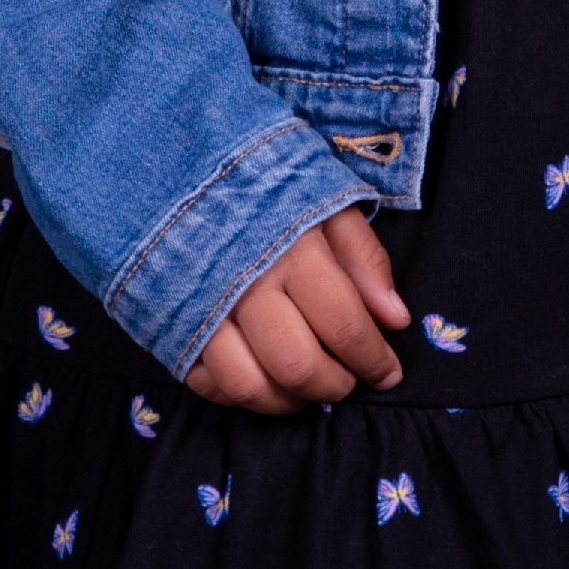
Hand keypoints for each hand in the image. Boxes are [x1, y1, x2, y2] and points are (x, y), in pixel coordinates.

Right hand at [184, 208, 410, 413]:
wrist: (180, 168)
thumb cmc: (269, 186)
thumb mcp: (329, 202)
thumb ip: (365, 259)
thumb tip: (395, 319)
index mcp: (291, 250)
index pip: (343, 325)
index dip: (373, 359)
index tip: (389, 373)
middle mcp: (245, 285)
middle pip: (297, 365)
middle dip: (334, 385)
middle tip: (348, 380)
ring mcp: (203, 310)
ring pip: (250, 386)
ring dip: (289, 400)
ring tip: (309, 388)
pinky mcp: (173, 326)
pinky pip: (207, 385)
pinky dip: (242, 396)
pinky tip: (266, 381)